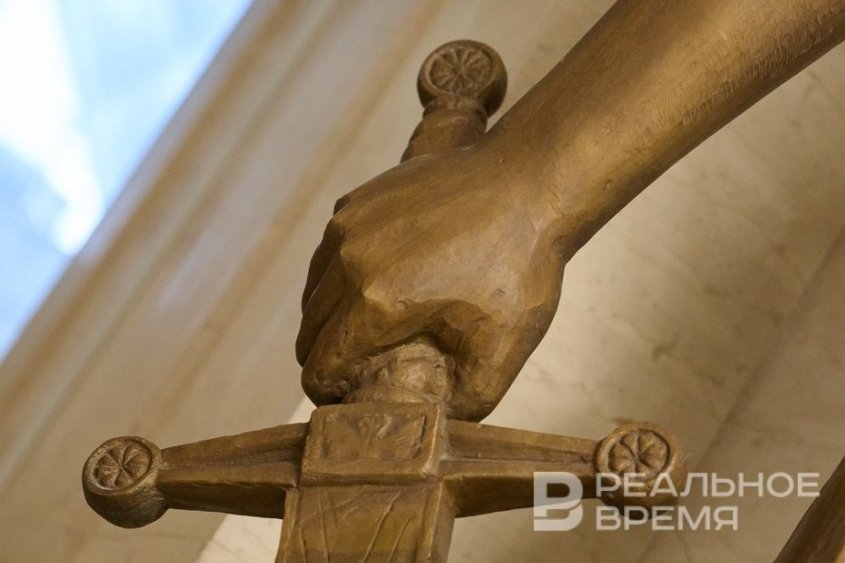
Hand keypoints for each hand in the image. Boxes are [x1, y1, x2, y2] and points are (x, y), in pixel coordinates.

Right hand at [296, 140, 567, 420]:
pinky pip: (329, 252)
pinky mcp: (358, 199)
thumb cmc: (519, 264)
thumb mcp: (502, 349)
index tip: (349, 398)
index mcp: (375, 301)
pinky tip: (378, 279)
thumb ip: (464, 404)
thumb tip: (430, 426)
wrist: (527, 181)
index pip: (318, 367)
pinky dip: (340, 275)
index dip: (328, 393)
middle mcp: (348, 259)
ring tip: (368, 327)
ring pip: (313, 290)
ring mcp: (348, 223)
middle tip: (360, 368)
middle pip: (309, 331)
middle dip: (327, 358)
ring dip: (330, 317)